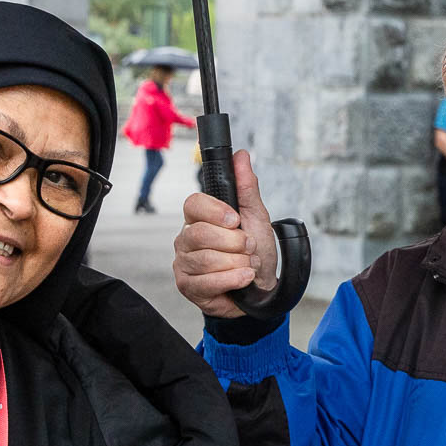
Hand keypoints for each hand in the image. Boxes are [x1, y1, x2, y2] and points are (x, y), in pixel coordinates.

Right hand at [172, 150, 276, 316]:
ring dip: (237, 263)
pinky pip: (207, 281)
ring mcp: (183, 263)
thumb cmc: (255, 252)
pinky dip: (233, 279)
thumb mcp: (256, 217)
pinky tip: (244, 279)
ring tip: (247, 265)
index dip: (215, 211)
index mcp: (199, 218)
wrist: (262, 289)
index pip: (193, 204)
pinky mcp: (187, 286)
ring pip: (206, 259)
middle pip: (201, 233)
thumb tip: (241, 156)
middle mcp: (186, 239)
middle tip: (249, 247)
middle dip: (234, 243)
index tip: (236, 220)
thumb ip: (247, 187)